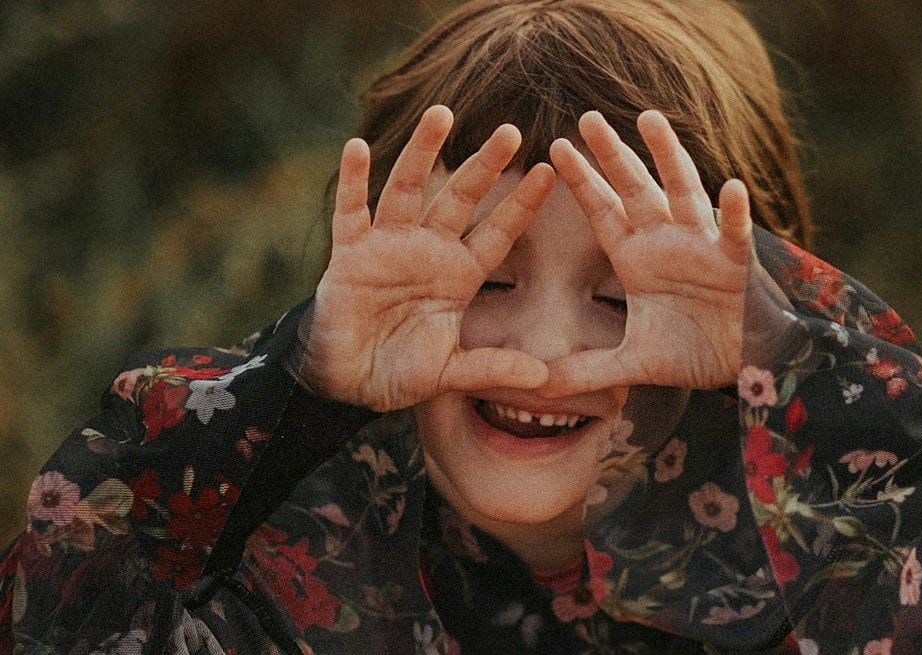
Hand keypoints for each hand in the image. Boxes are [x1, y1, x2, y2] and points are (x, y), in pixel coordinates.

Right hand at [302, 106, 554, 410]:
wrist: (347, 382)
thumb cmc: (401, 372)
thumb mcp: (452, 372)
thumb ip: (493, 369)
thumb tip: (544, 380)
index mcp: (459, 275)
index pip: (498, 232)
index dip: (521, 204)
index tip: (549, 171)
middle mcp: (429, 251)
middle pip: (460, 198)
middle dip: (484, 166)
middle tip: (510, 131)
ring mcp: (389, 246)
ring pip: (408, 189)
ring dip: (422, 152)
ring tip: (441, 113)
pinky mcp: (351, 254)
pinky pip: (351, 211)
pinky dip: (353, 181)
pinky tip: (356, 146)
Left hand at [542, 110, 751, 395]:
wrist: (739, 365)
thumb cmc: (688, 351)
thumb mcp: (631, 364)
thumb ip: (585, 370)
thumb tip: (537, 387)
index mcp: (635, 257)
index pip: (602, 211)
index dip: (581, 181)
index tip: (554, 148)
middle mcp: (665, 241)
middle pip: (634, 188)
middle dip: (612, 154)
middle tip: (587, 118)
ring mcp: (702, 246)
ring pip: (683, 191)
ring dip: (667, 156)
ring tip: (650, 119)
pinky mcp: (736, 263)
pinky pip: (735, 233)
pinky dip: (734, 213)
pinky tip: (731, 186)